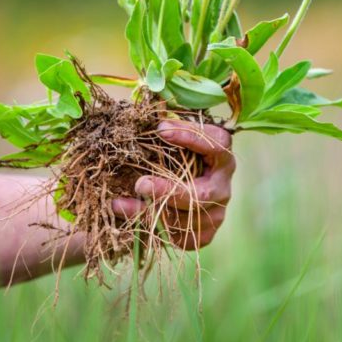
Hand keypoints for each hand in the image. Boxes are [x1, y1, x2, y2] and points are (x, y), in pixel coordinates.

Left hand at [111, 119, 234, 250]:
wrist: (181, 192)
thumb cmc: (176, 155)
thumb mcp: (176, 138)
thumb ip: (168, 125)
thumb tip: (147, 104)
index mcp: (223, 156)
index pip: (215, 144)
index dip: (190, 136)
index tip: (160, 129)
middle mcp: (224, 186)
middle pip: (201, 194)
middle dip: (168, 190)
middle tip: (139, 184)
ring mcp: (216, 214)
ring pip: (184, 220)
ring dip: (149, 211)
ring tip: (118, 203)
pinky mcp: (203, 235)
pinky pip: (178, 237)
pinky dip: (151, 227)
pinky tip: (128, 215)